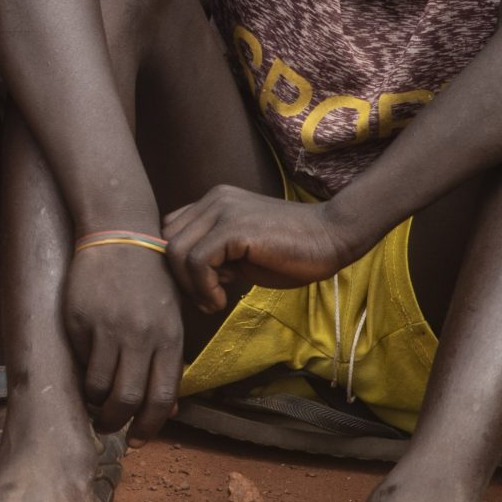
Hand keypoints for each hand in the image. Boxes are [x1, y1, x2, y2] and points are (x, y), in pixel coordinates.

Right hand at [64, 239, 187, 435]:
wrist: (120, 236)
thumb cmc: (150, 281)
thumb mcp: (170, 318)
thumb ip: (169, 361)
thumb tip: (168, 408)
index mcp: (169, 338)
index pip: (162, 398)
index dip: (150, 427)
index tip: (140, 439)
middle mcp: (140, 336)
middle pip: (129, 399)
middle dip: (119, 423)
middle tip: (112, 427)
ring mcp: (108, 328)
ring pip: (100, 386)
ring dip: (97, 403)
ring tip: (96, 403)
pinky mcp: (81, 320)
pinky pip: (81, 360)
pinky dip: (83, 373)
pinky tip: (87, 369)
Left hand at [163, 186, 351, 308]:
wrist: (333, 237)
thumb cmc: (293, 251)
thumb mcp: (243, 254)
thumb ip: (215, 257)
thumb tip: (188, 278)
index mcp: (215, 202)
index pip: (172, 231)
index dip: (179, 265)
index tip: (202, 291)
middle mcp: (214, 199)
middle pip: (168, 241)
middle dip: (180, 278)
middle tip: (206, 300)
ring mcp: (222, 209)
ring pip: (177, 252)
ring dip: (190, 286)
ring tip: (214, 302)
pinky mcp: (234, 227)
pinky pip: (198, 262)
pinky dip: (203, 287)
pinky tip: (221, 300)